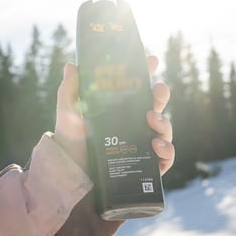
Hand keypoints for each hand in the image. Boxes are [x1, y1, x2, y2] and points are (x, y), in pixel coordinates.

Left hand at [54, 56, 174, 175]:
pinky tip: (156, 145)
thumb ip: (70, 91)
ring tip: (151, 119)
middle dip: (161, 95)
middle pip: (156, 106)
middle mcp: (135, 125)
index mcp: (120, 110)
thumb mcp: (68, 114)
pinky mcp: (148, 166)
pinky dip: (167, 150)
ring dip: (164, 122)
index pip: (138, 89)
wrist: (72, 175)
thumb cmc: (71, 143)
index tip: (152, 60)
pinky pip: (167, 157)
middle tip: (157, 89)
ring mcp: (144, 145)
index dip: (147, 73)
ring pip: (165, 129)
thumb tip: (72, 65)